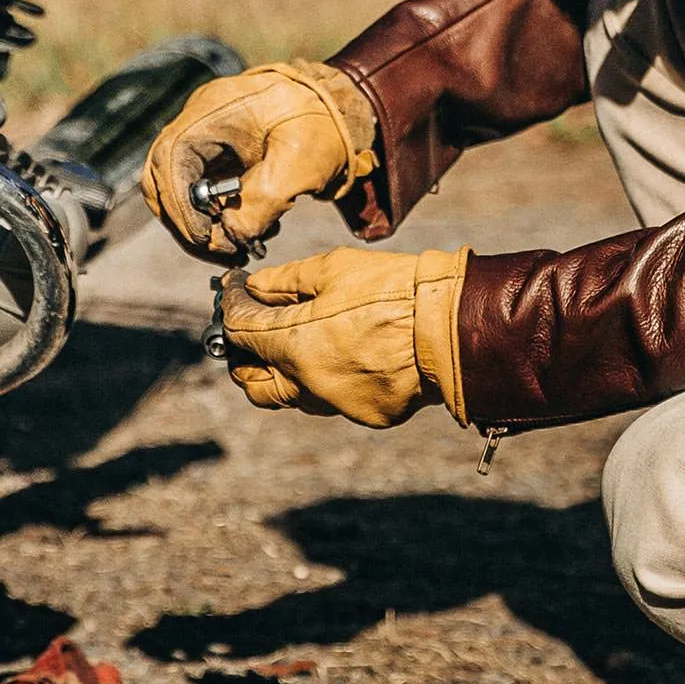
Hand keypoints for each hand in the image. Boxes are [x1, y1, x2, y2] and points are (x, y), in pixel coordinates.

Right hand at [142, 61, 378, 257]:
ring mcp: (208, 137)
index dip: (180, 204)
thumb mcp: (303, 162)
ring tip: (240, 246)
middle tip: (221, 252)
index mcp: (213, 109)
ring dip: (203, 223)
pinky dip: (219, 215)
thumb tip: (232, 237)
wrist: (350, 106)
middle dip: (187, 221)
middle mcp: (201, 121)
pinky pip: (203, 191)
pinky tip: (250, 230)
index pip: (170, 158)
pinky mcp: (221, 154)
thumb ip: (265, 200)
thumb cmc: (328, 123)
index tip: (205, 237)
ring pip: (180, 188)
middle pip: (164, 177)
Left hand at [220, 245, 468, 428]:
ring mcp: (337, 403)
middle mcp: (306, 383)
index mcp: (294, 344)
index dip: (230, 305)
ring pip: (292, 397)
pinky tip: (351, 352)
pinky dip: (331, 378)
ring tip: (302, 341)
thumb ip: (286, 280)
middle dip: (244, 355)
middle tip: (254, 329)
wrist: (454, 325)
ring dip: (285, 372)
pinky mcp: (367, 413)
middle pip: (251, 383)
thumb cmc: (396, 291)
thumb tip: (255, 287)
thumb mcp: (336, 270)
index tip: (234, 290)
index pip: (239, 330)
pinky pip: (335, 400)